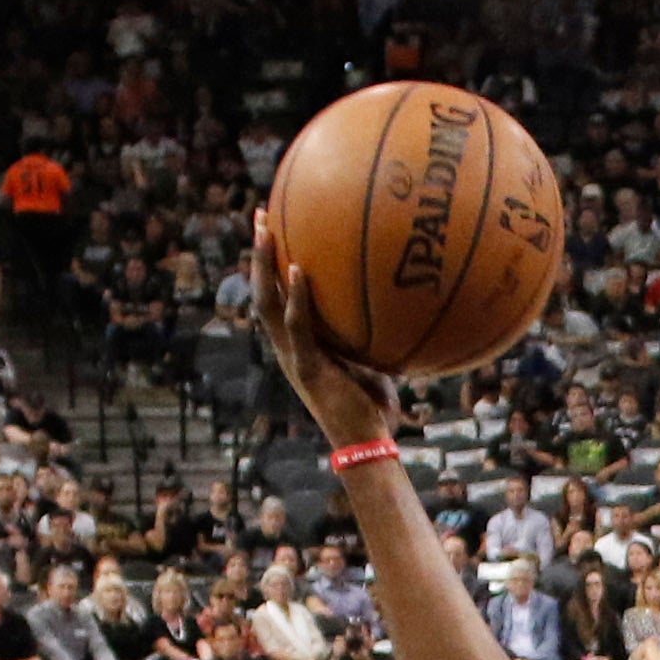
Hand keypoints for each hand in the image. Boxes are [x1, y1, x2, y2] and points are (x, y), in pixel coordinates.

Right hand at [250, 210, 401, 451]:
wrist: (368, 444)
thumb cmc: (375, 407)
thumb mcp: (374, 362)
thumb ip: (374, 334)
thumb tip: (401, 303)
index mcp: (299, 344)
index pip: (277, 297)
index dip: (271, 265)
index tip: (274, 228)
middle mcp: (288, 346)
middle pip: (262, 290)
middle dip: (258, 253)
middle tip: (259, 215)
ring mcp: (293, 356)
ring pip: (267, 303)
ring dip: (263, 265)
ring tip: (264, 229)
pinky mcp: (306, 368)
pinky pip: (297, 327)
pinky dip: (296, 298)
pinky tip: (298, 270)